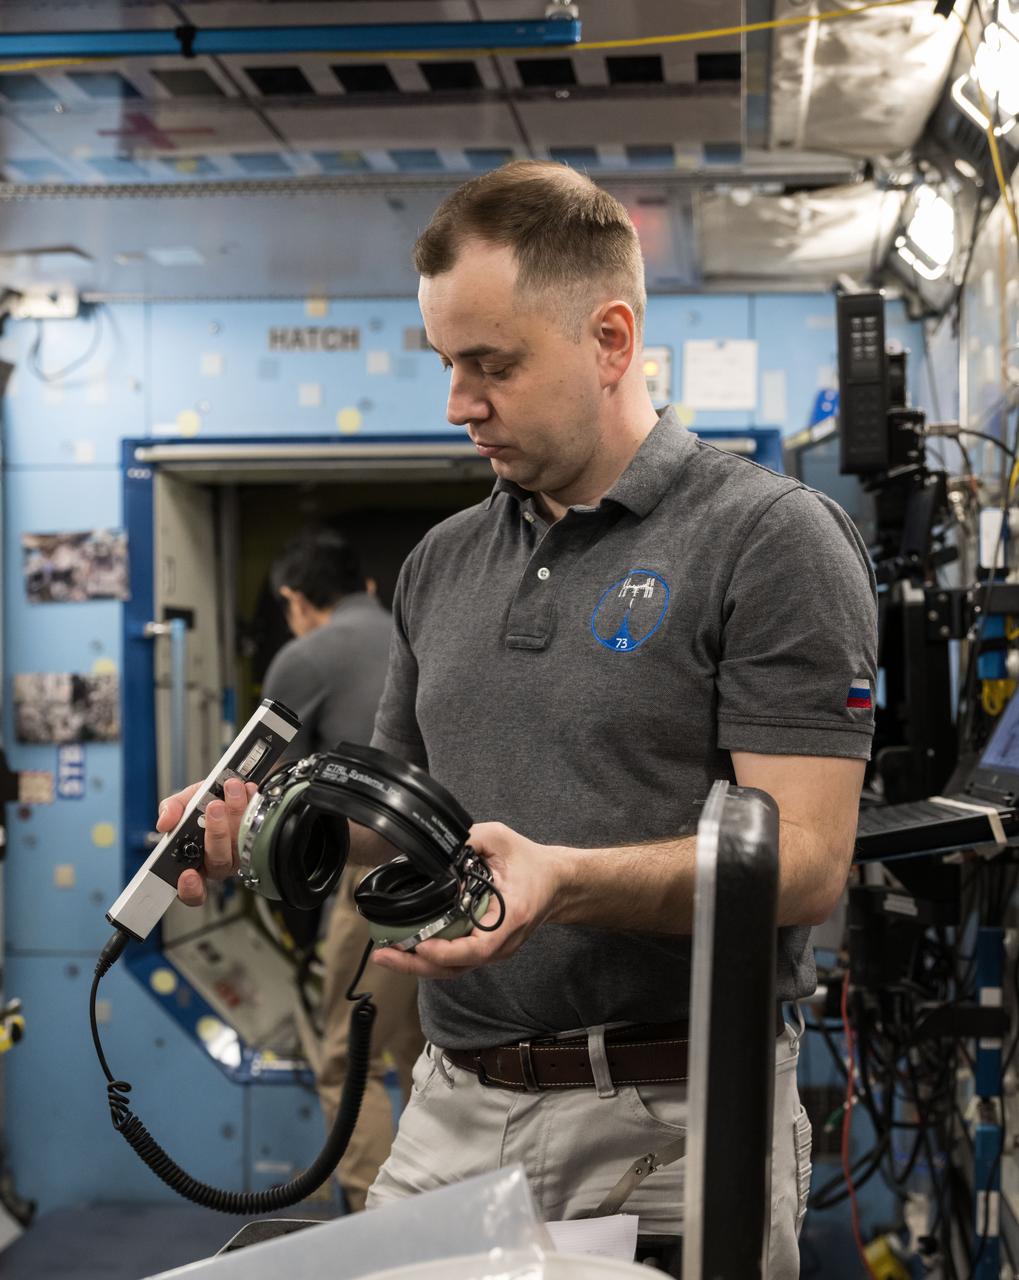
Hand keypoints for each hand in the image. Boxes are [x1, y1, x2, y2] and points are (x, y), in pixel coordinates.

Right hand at [156, 778, 257, 906]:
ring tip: (231, 789)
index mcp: (194, 862)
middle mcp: (218, 862)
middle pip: (218, 861)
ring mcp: (239, 852)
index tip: (188, 874)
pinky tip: (248, 790)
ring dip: (236, 813)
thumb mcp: (182, 803)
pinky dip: (252, 805)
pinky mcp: (259, 837)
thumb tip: (164, 823)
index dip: (190, 888)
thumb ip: (171, 811)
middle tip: (214, 807)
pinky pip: (258, 826)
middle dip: (216, 833)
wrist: (228, 787)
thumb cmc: (202, 803)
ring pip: (240, 843)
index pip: (191, 890)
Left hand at [371, 821, 564, 979]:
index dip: (447, 952)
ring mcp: (495, 950)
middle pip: (458, 966)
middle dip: (417, 965)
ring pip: (454, 969)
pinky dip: (430, 960)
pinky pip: (456, 962)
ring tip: (386, 955)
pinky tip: (406, 951)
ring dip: (418, 966)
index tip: (421, 944)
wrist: (556, 883)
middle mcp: (503, 942)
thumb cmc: (530, 862)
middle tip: (383, 955)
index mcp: (511, 916)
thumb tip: (435, 849)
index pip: (479, 947)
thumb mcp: (501, 839)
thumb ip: (469, 840)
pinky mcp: (486, 949)